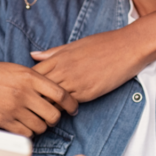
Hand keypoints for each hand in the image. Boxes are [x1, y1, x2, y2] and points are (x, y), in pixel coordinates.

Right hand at [0, 59, 78, 136]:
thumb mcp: (15, 69)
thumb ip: (35, 79)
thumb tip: (54, 91)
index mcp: (30, 76)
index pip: (61, 93)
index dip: (71, 104)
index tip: (73, 109)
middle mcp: (24, 92)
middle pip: (54, 114)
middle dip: (54, 118)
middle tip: (48, 116)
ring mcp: (13, 108)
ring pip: (41, 127)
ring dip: (40, 126)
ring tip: (33, 120)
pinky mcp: (3, 121)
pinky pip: (25, 134)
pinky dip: (27, 132)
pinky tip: (22, 126)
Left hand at [31, 27, 153, 102]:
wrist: (128, 47)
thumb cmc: (103, 44)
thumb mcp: (75, 45)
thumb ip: (53, 52)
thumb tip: (33, 55)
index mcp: (59, 57)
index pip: (33, 74)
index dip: (28, 84)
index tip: (27, 90)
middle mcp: (64, 70)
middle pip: (38, 89)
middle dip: (33, 98)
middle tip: (30, 106)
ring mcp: (75, 82)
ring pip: (51, 100)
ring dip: (47, 106)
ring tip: (44, 112)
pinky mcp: (87, 93)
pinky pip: (68, 104)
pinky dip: (63, 108)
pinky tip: (63, 110)